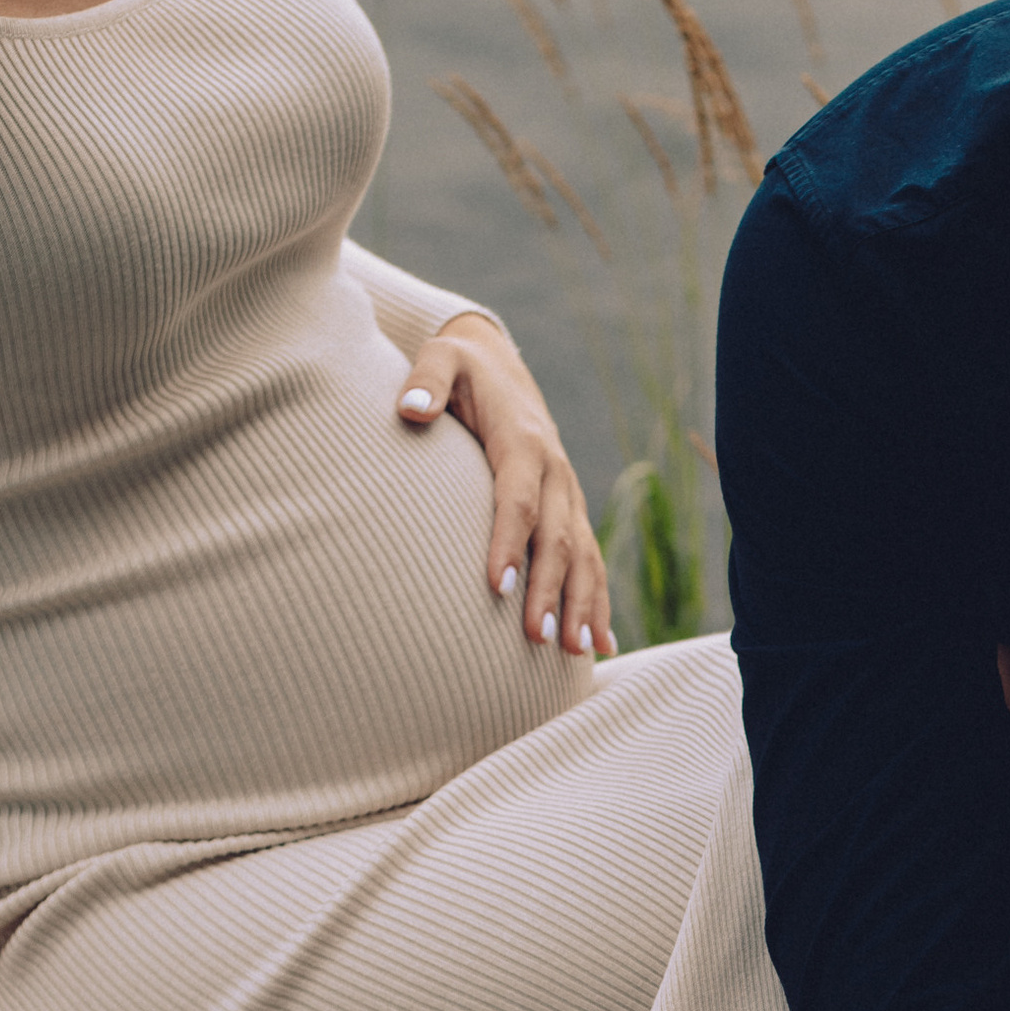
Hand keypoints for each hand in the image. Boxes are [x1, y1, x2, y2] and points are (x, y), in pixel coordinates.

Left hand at [396, 313, 614, 659]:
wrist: (499, 363)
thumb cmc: (461, 368)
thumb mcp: (441, 358)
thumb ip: (426, 380)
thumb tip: (410, 410)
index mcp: (523, 441)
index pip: (518, 498)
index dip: (510, 542)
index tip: (497, 586)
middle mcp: (554, 471)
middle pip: (557, 538)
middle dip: (551, 589)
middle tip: (538, 637)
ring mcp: (567, 494)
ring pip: (583, 555)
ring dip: (582, 604)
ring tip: (576, 652)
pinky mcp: (569, 510)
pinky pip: (590, 559)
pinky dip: (597, 601)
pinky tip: (599, 645)